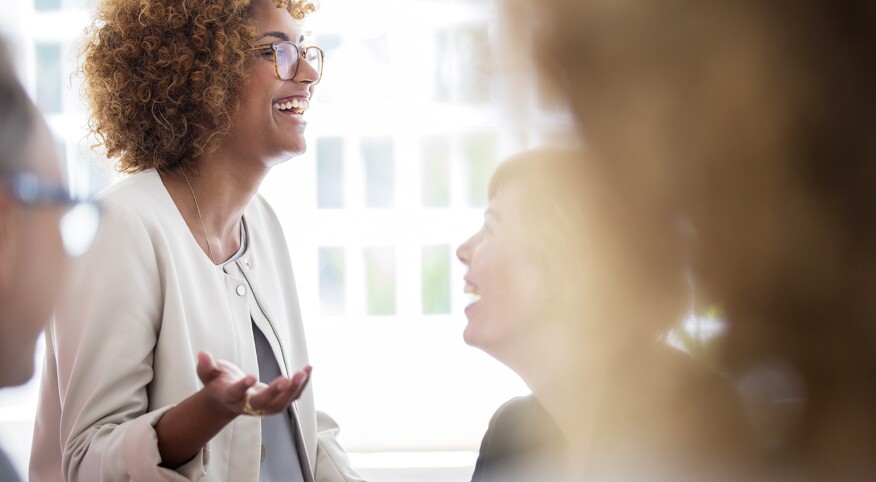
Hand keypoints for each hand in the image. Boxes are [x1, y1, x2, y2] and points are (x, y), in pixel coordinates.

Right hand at [195, 351, 311, 417]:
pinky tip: (308, 370)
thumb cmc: (217, 382)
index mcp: (230, 396)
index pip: (236, 394)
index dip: (243, 387)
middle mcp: (248, 405)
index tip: (251, 377)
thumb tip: (202, 354)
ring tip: (304, 371)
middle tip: (287, 378)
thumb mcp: (207, 373)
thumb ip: (206, 365)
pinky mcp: (275, 402)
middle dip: (275, 392)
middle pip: (263, 404)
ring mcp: (263, 406)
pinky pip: (291, 397)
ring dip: (294, 389)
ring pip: (281, 404)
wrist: (226, 400)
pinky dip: (301, 385)